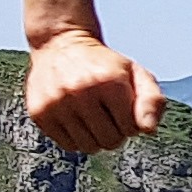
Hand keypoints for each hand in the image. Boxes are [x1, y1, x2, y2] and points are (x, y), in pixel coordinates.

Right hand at [25, 29, 163, 154]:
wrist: (61, 44)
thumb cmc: (105, 65)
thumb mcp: (136, 73)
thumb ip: (152, 101)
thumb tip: (148, 130)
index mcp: (110, 82)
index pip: (131, 129)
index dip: (131, 121)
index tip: (122, 107)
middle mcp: (81, 92)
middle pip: (110, 141)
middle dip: (115, 132)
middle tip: (107, 113)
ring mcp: (57, 103)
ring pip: (89, 147)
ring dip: (95, 138)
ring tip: (92, 116)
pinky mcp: (39, 113)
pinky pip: (68, 146)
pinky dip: (76, 138)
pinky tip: (75, 118)